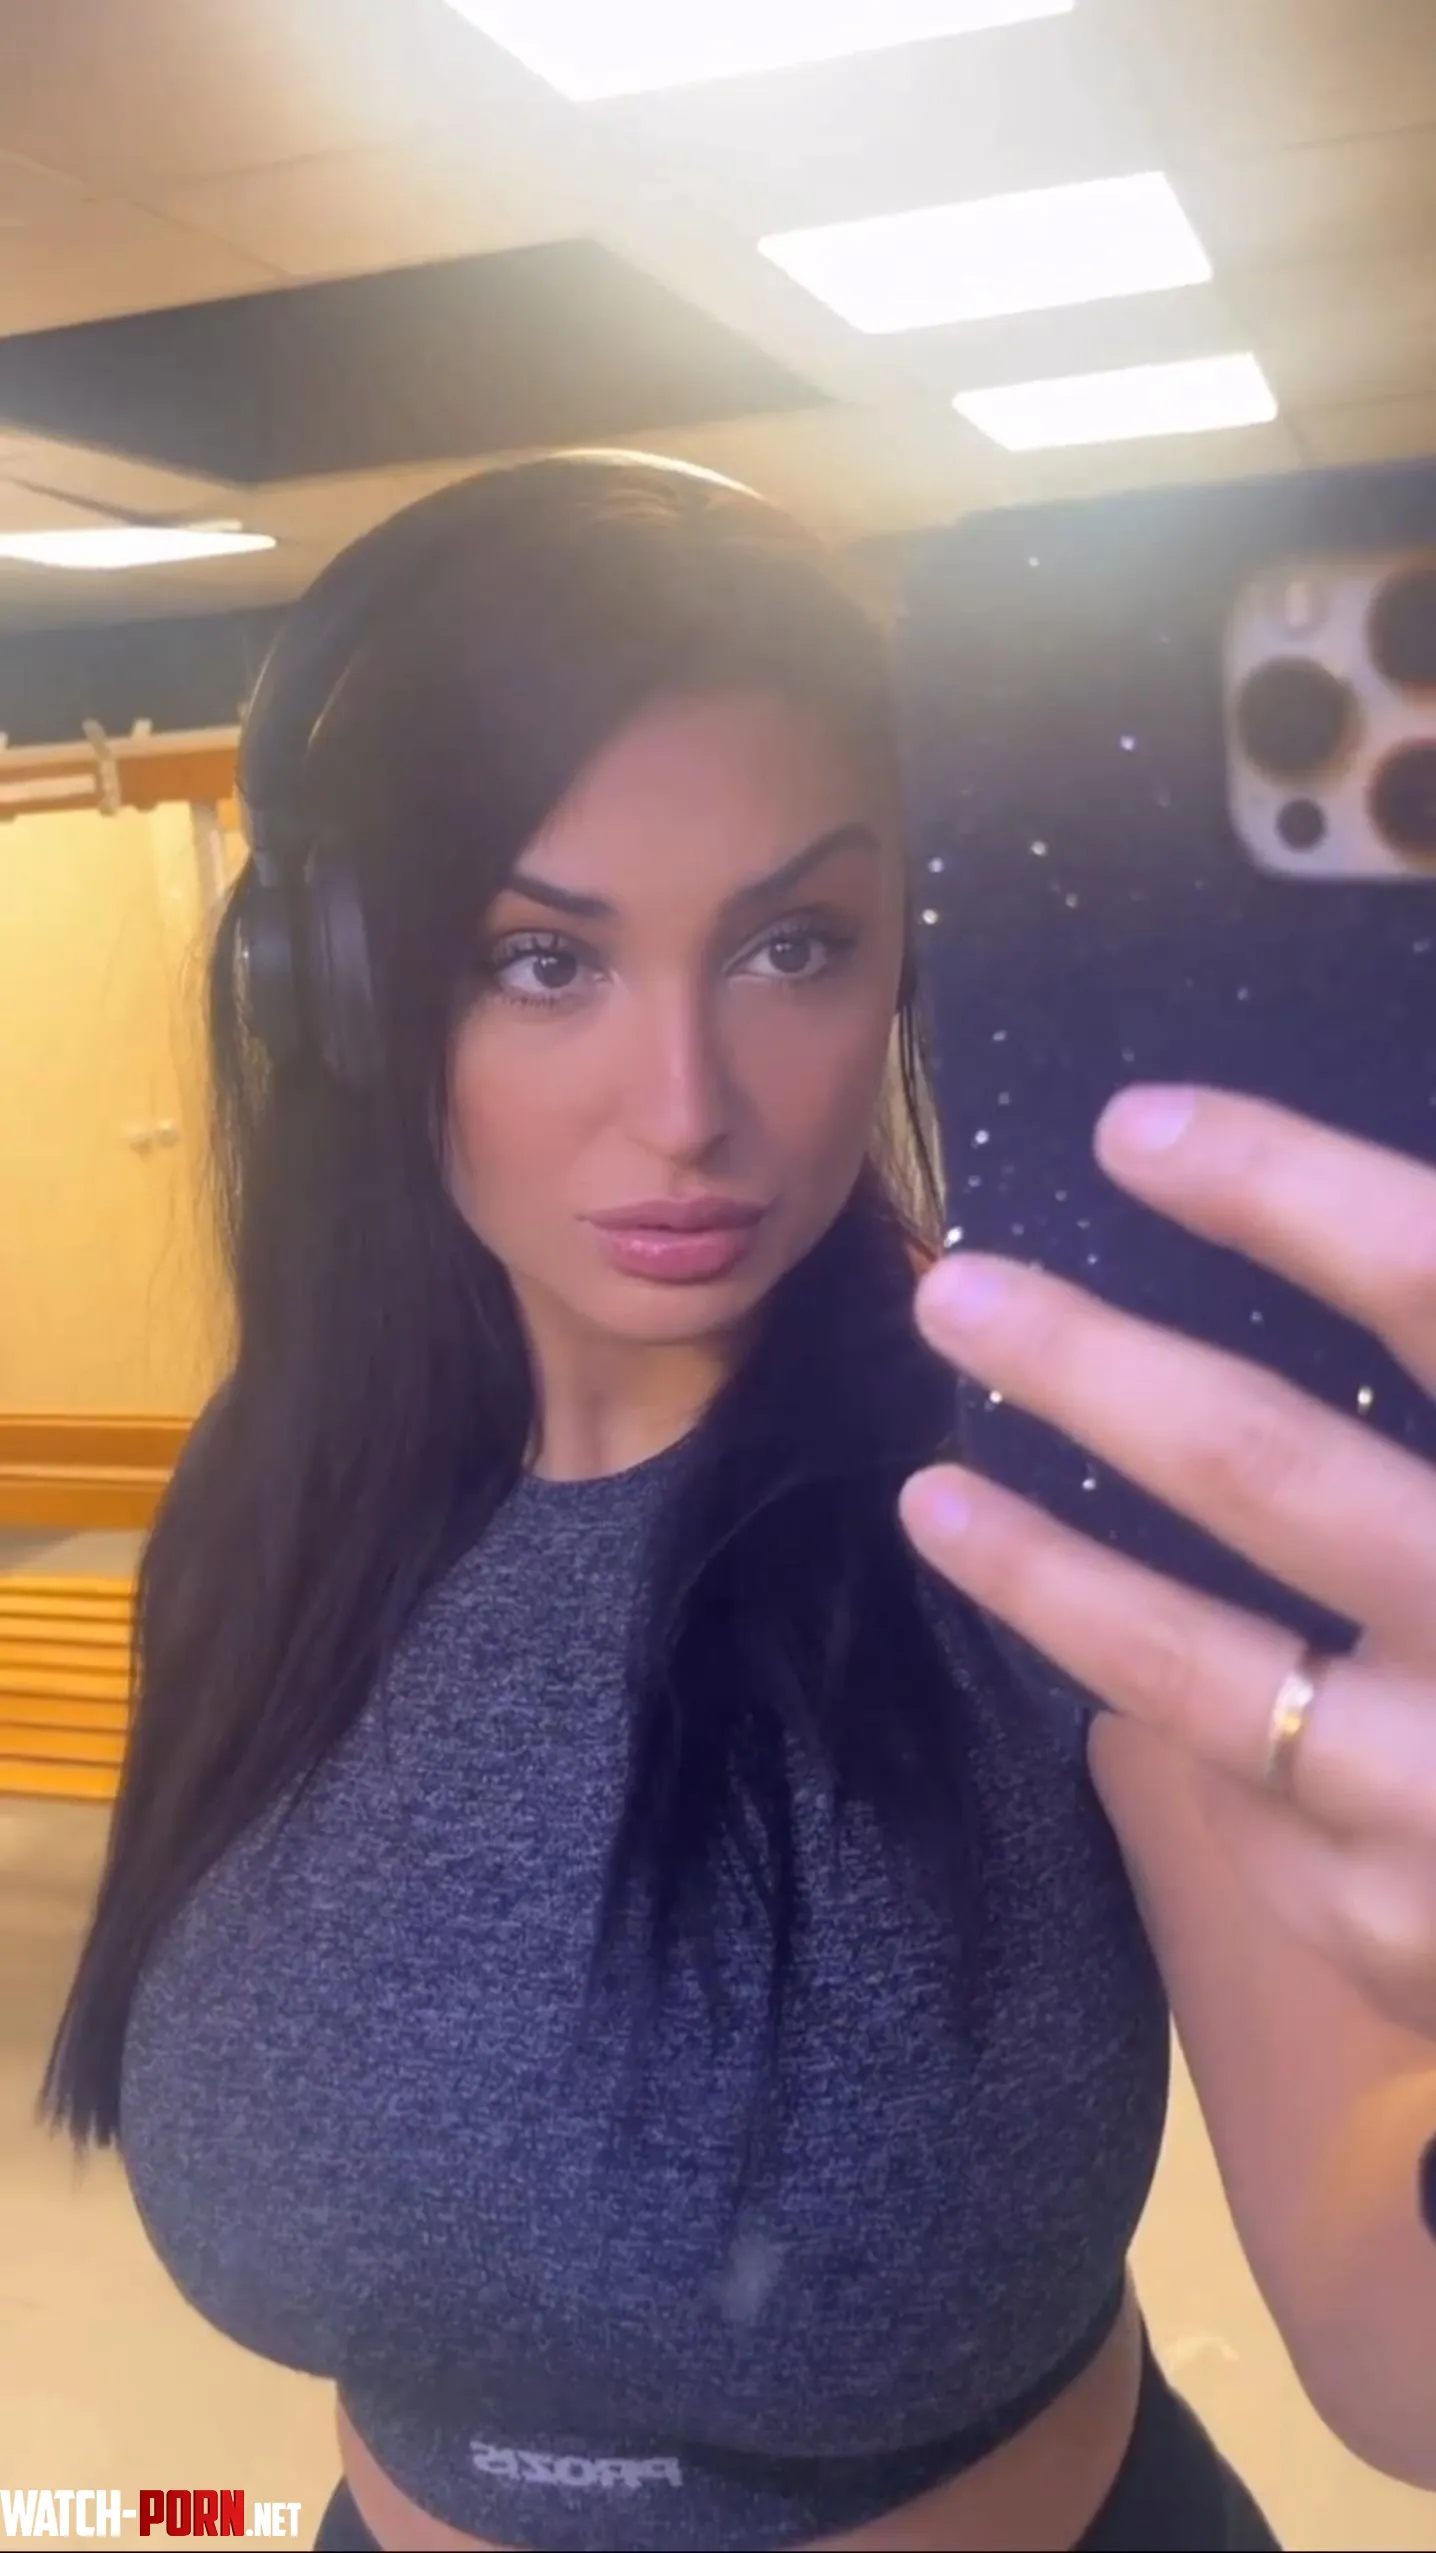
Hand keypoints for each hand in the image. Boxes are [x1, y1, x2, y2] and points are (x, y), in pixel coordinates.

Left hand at [899, 1088, 1435, 2040]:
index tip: (1133, 1132)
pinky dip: (1182, 1718)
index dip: (1281, 1193)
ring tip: (928, 1496)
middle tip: (956, 1294)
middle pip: (1266, 1465)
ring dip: (1039, 1571)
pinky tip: (1123, 1668)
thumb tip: (1363, 1233)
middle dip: (1090, 1366)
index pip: (1429, 1287)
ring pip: (1193, 1664)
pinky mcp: (1393, 1928)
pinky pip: (1242, 1794)